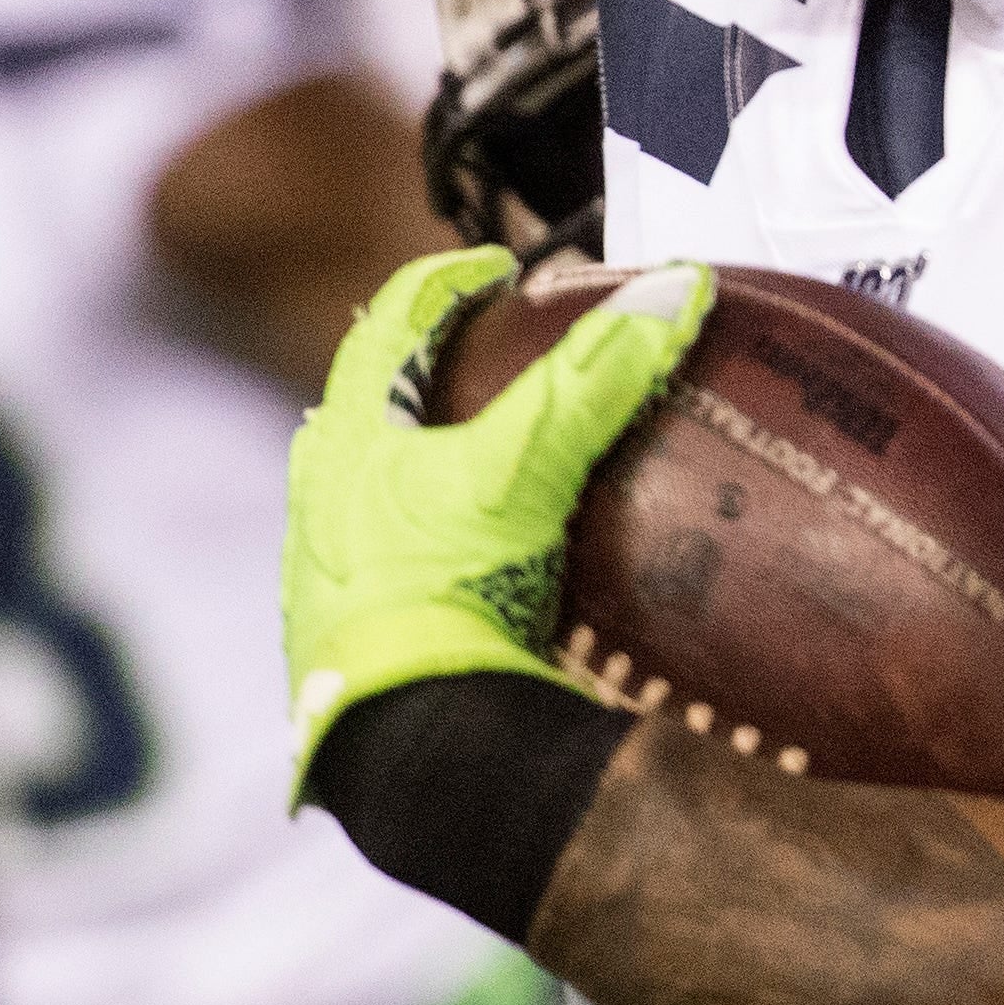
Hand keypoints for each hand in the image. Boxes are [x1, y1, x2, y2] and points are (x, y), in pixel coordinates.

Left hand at [285, 251, 709, 787]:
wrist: (407, 736)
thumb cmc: (441, 590)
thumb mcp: (524, 467)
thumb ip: (597, 378)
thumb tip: (678, 289)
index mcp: (350, 439)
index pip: (389, 324)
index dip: (445, 283)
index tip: (496, 268)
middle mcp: (325, 498)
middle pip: (371, 403)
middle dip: (429, 370)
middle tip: (491, 353)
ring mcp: (334, 572)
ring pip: (373, 485)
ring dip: (425, 455)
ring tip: (486, 450)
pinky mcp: (357, 636)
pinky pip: (395, 559)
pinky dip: (437, 534)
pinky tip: (477, 555)